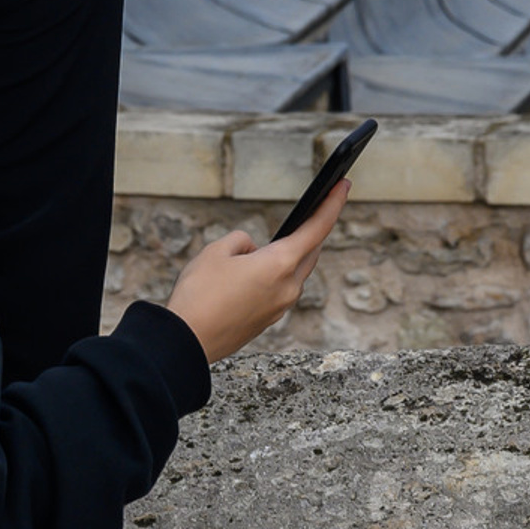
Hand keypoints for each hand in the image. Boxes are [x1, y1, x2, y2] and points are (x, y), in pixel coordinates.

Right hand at [163, 183, 346, 361]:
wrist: (185, 344)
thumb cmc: (199, 295)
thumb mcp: (216, 251)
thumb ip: (242, 241)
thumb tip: (254, 252)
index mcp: (280, 264)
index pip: (318, 228)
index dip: (333, 203)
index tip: (344, 184)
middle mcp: (288, 287)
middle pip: (310, 251)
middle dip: (314, 229)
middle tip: (316, 207)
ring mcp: (280, 307)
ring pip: (296, 272)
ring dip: (293, 254)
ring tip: (282, 238)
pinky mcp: (268, 321)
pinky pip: (282, 289)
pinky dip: (278, 274)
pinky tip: (261, 270)